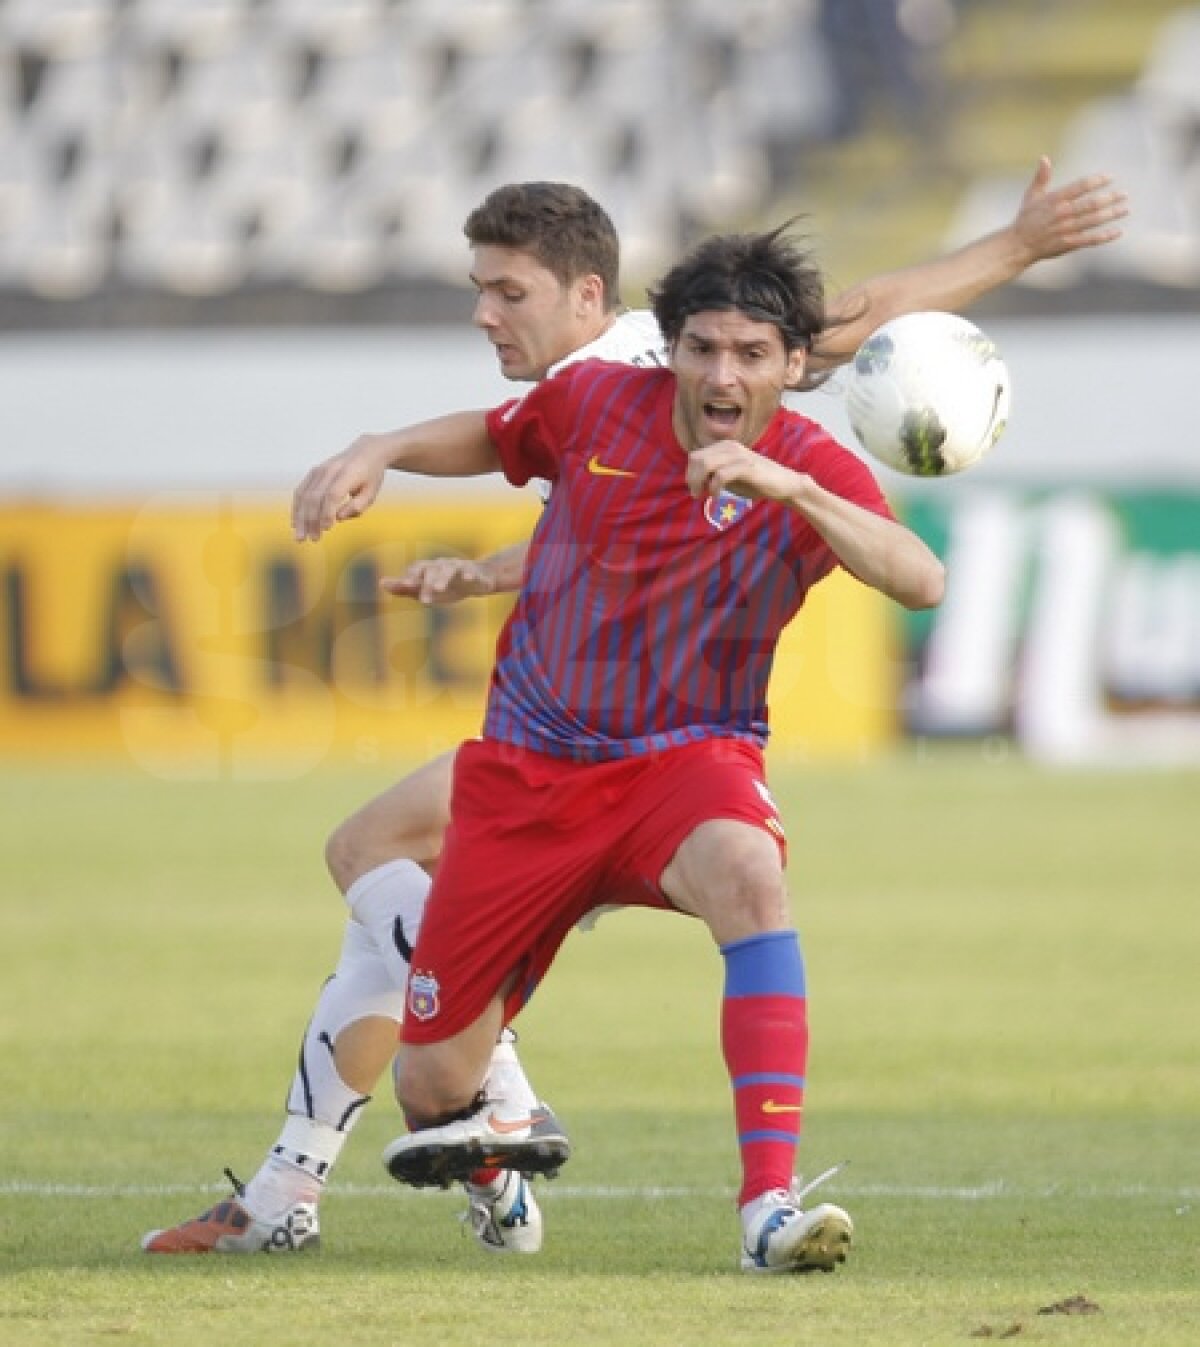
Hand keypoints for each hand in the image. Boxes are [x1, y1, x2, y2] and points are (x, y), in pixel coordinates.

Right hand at [291, 433, 394, 541]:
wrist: (366, 451)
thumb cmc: (371, 476)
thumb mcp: (371, 493)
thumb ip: (357, 506)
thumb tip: (337, 518)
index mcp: (349, 473)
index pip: (333, 494)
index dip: (328, 512)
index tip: (327, 528)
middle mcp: (331, 469)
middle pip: (315, 496)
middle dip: (312, 520)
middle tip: (312, 539)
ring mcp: (319, 469)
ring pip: (304, 495)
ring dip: (301, 518)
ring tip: (300, 537)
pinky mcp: (313, 472)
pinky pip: (301, 491)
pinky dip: (297, 508)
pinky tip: (295, 523)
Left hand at [380, 557, 496, 605]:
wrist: (476, 580)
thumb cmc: (445, 585)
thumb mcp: (424, 589)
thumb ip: (404, 588)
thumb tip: (382, 583)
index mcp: (428, 569)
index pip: (416, 570)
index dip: (411, 576)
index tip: (405, 584)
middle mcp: (441, 565)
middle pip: (432, 570)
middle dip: (427, 582)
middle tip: (423, 599)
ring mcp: (458, 567)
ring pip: (449, 569)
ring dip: (443, 578)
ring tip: (439, 589)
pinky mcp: (473, 573)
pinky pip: (471, 572)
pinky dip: (469, 574)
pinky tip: (468, 579)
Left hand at [685, 441, 805, 503]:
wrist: (783, 484)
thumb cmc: (755, 481)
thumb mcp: (729, 475)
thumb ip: (712, 474)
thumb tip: (693, 479)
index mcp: (724, 446)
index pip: (695, 456)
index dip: (690, 474)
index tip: (696, 489)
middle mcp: (730, 447)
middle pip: (697, 459)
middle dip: (692, 479)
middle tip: (697, 494)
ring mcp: (739, 455)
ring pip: (706, 464)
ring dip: (700, 483)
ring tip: (704, 495)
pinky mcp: (747, 467)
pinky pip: (721, 475)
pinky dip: (714, 487)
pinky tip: (717, 496)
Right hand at [1011, 155, 1127, 262]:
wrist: (1017, 246)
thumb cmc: (1025, 219)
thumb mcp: (1031, 196)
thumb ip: (1041, 177)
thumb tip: (1044, 158)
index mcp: (1054, 200)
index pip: (1080, 186)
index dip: (1097, 181)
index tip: (1110, 177)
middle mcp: (1062, 214)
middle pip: (1092, 204)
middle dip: (1110, 198)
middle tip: (1124, 194)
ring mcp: (1066, 230)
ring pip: (1094, 221)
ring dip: (1112, 214)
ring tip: (1125, 208)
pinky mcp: (1068, 244)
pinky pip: (1090, 239)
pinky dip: (1105, 236)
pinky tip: (1118, 231)